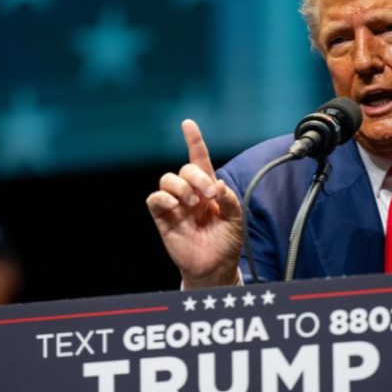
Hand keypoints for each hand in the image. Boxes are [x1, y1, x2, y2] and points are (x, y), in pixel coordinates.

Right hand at [146, 120, 242, 287]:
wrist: (215, 267)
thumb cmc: (226, 242)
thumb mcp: (236, 218)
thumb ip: (229, 198)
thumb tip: (216, 186)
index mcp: (208, 188)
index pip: (199, 159)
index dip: (193, 141)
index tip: (188, 124)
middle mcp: (190, 193)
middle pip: (186, 168)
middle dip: (198, 177)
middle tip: (208, 195)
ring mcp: (175, 205)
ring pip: (168, 179)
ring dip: (182, 187)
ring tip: (193, 203)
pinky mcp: (163, 218)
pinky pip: (154, 199)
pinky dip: (163, 197)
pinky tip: (176, 206)